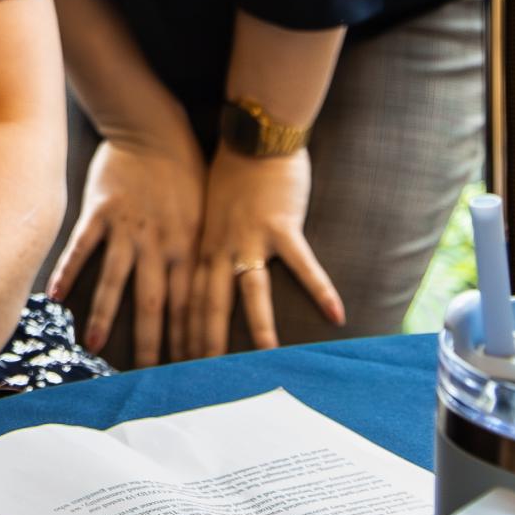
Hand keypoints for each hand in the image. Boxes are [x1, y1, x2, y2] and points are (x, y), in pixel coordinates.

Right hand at [44, 123, 205, 366]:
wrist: (155, 129)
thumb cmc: (184, 175)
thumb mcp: (201, 218)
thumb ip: (194, 257)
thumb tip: (200, 300)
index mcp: (187, 248)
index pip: (189, 306)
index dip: (188, 341)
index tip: (187, 374)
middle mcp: (159, 243)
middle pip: (154, 303)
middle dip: (149, 343)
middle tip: (144, 377)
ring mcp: (127, 228)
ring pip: (115, 279)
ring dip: (104, 313)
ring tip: (93, 344)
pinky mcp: (101, 210)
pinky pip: (82, 246)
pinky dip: (68, 271)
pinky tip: (54, 295)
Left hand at [185, 149, 344, 356]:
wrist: (252, 134)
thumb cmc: (230, 173)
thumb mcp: (205, 214)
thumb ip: (206, 247)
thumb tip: (205, 279)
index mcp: (201, 247)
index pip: (187, 300)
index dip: (182, 335)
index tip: (178, 366)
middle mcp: (220, 246)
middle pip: (210, 304)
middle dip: (205, 343)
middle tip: (206, 379)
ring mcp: (251, 237)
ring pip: (252, 291)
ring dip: (259, 327)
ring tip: (267, 360)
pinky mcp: (282, 225)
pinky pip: (303, 263)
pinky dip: (320, 288)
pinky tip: (336, 314)